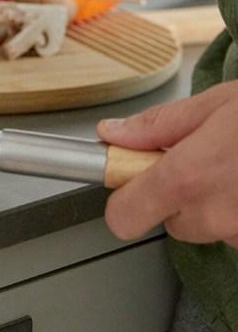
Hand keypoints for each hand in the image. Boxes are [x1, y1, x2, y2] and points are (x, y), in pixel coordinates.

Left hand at [97, 80, 237, 246]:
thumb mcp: (215, 105)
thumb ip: (158, 125)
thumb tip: (113, 134)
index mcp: (187, 179)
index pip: (124, 217)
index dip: (123, 202)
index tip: (128, 185)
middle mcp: (215, 216)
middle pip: (172, 221)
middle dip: (182, 195)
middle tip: (206, 162)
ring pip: (210, 226)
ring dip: (219, 204)